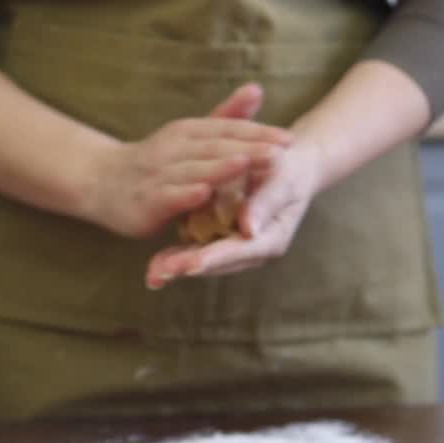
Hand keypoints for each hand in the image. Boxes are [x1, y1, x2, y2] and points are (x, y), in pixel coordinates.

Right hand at [85, 84, 292, 238]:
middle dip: (249, 148)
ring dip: (220, 167)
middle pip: (215, 148)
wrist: (101, 182)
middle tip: (281, 151)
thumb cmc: (155, 162)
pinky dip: (185, 193)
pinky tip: (203, 192)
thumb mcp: (190, 136)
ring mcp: (158, 175)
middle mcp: (173, 149)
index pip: (227, 130)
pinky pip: (168, 196)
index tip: (289, 139)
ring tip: (247, 163)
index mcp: (187, 132)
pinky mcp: (146, 201)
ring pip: (193, 169)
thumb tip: (257, 89)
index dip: (258, 134)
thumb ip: (224, 118)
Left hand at [145, 136, 324, 288]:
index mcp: (270, 239)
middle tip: (159, 273)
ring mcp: (235, 246)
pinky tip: (155, 264)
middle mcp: (252, 250)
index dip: (215, 258)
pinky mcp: (222, 238)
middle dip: (188, 267)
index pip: (239, 251)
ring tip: (152, 274)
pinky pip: (198, 249)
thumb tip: (248, 228)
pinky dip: (178, 255)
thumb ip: (266, 204)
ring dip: (179, 267)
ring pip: (204, 260)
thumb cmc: (290, 171)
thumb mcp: (283, 181)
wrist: (291, 167)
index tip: (192, 266)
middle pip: (217, 263)